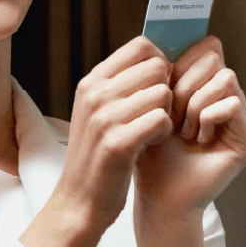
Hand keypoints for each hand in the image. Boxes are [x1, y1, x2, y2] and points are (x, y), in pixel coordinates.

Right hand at [49, 36, 174, 227]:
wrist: (79, 201)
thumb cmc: (98, 155)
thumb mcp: (100, 111)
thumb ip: (124, 84)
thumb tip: (161, 56)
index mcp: (92, 82)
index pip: (142, 45)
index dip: (161, 62)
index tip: (160, 85)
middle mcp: (95, 94)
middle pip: (158, 67)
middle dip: (166, 90)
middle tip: (155, 114)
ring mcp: (104, 117)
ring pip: (163, 93)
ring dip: (166, 114)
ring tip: (150, 131)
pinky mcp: (117, 142)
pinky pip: (161, 119)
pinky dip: (163, 132)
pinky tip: (149, 144)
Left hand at [133, 36, 245, 219]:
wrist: (156, 195)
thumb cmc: (149, 152)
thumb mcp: (150, 105)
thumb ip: (162, 72)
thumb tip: (164, 32)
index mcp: (203, 86)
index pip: (206, 46)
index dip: (183, 57)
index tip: (163, 79)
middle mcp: (225, 98)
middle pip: (214, 56)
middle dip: (184, 83)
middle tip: (170, 115)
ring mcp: (239, 118)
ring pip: (225, 77)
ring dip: (194, 104)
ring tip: (183, 131)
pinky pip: (233, 104)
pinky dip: (207, 118)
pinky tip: (196, 141)